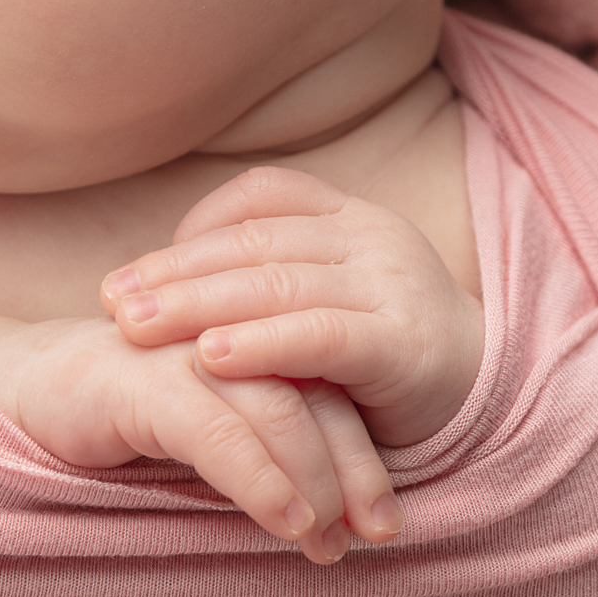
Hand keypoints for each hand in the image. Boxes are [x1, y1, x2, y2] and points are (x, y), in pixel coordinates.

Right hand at [0, 313, 382, 561]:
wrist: (19, 393)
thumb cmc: (118, 419)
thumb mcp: (204, 433)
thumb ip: (261, 448)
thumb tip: (337, 521)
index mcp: (244, 335)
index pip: (328, 387)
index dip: (364, 455)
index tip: (385, 522)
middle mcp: (223, 333)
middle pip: (318, 396)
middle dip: (355, 472)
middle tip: (378, 534)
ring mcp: (183, 350)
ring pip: (280, 409)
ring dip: (317, 483)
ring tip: (330, 542)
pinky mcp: (142, 377)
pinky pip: (220, 429)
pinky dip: (262, 479)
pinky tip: (285, 520)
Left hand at [101, 166, 484, 455]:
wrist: (489, 398)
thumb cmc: (382, 354)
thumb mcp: (324, 300)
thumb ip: (266, 281)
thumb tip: (163, 282)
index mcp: (348, 215)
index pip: (258, 199)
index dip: (192, 230)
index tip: (136, 271)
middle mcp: (370, 236)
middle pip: (252, 243)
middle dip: (173, 273)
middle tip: (109, 301)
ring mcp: (389, 285)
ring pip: (276, 284)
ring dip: (195, 305)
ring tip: (134, 327)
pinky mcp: (401, 343)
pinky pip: (319, 335)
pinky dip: (258, 345)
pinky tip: (207, 358)